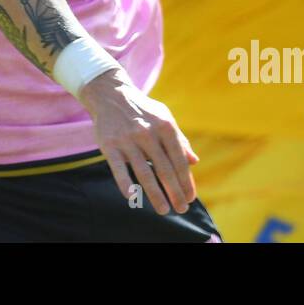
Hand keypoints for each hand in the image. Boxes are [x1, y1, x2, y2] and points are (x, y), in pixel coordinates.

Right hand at [77, 70, 198, 215]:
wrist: (111, 94)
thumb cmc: (143, 110)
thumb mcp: (164, 118)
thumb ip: (179, 139)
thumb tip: (194, 161)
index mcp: (165, 126)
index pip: (179, 160)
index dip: (186, 181)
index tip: (190, 198)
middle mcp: (148, 133)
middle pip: (164, 170)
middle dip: (175, 192)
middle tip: (181, 209)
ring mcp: (127, 139)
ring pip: (144, 173)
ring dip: (155, 195)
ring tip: (163, 210)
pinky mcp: (109, 145)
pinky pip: (118, 169)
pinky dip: (125, 185)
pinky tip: (132, 198)